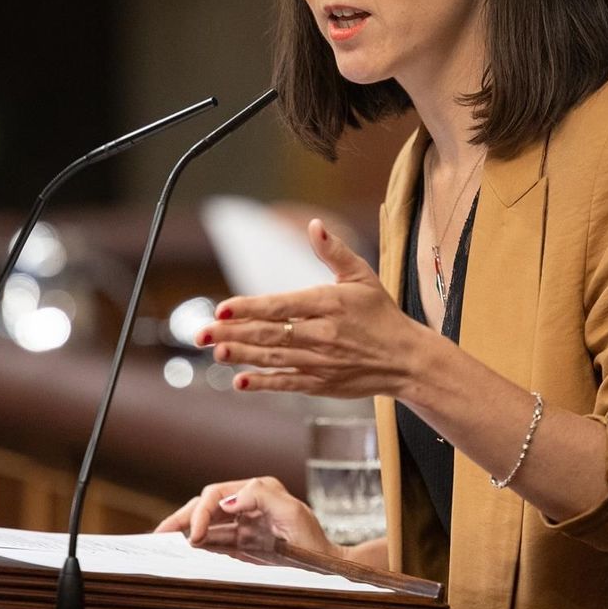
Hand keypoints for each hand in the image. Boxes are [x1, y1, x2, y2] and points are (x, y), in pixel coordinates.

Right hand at [154, 476, 337, 557]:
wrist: (329, 569)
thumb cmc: (314, 541)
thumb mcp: (292, 512)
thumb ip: (260, 496)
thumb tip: (226, 502)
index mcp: (257, 491)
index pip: (217, 495)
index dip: (201, 512)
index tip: (194, 535)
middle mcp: (248, 504)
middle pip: (206, 505)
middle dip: (183, 518)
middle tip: (161, 536)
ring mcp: (244, 525)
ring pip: (206, 523)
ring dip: (186, 530)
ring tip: (162, 542)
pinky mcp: (243, 545)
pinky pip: (215, 542)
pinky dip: (198, 544)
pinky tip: (183, 551)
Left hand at [197, 218, 426, 399]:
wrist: (406, 359)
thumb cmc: (381, 313)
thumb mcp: (362, 276)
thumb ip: (334, 251)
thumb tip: (315, 225)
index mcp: (329, 304)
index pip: (282, 306)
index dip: (250, 308)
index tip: (222, 308)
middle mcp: (323, 335)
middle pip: (271, 334)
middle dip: (233, 333)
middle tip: (201, 333)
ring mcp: (321, 362)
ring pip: (275, 358)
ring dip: (242, 356)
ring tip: (216, 351)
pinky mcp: (322, 383)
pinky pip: (288, 383)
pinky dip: (264, 383)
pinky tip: (241, 382)